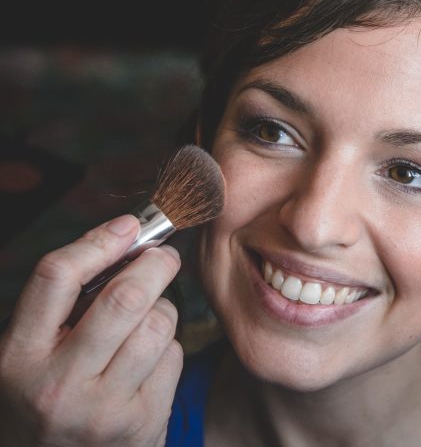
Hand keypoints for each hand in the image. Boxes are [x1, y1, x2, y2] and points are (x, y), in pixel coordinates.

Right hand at [0, 215, 182, 446]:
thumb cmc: (48, 400)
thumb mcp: (31, 355)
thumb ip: (64, 305)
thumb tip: (125, 240)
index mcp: (17, 358)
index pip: (55, 277)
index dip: (99, 241)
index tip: (129, 226)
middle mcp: (57, 385)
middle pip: (125, 296)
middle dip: (155, 264)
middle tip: (163, 257)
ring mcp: (104, 409)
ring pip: (159, 322)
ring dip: (164, 308)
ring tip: (148, 318)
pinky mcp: (143, 422)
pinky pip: (174, 356)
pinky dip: (169, 346)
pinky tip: (150, 361)